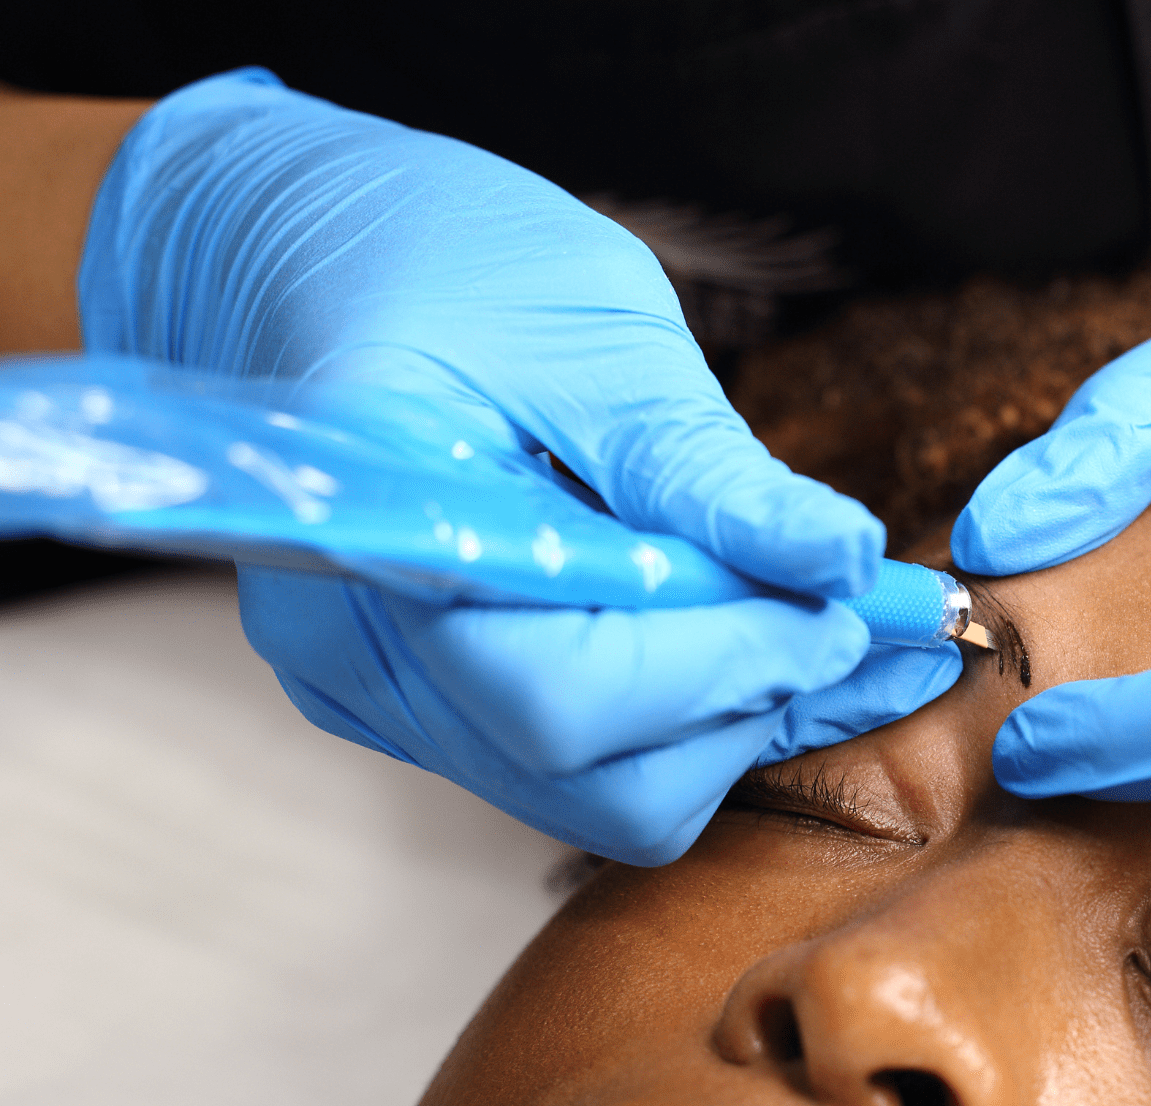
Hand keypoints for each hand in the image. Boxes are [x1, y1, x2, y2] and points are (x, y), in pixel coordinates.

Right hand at [80, 68, 954, 861]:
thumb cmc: (423, 252)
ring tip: (818, 624)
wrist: (277, 251)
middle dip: (745, 704)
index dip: (733, 662)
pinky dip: (683, 714)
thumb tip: (846, 561)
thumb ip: (705, 466)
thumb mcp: (589, 322)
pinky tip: (754, 636)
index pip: (568, 692)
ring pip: (591, 791)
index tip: (851, 605)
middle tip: (854, 621)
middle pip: (587, 777)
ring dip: (729, 720)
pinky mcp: (422, 700)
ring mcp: (383, 693)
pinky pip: (571, 759)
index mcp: (381, 536)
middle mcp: (361, 657)